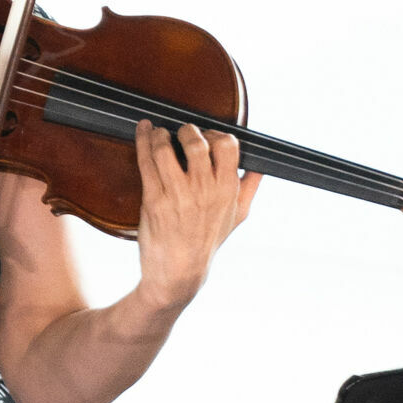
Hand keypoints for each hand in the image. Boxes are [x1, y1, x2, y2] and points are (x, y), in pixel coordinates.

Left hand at [131, 117, 257, 316]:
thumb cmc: (207, 242)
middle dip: (187, 131)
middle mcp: (203, 190)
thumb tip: (260, 165)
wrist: (178, 273)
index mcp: (227, 190)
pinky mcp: (153, 201)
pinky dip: (142, 140)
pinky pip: (147, 162)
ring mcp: (177, 195)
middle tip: (181, 133)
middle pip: (197, 142)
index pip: (227, 144)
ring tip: (158, 134)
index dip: (215, 134)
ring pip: (166, 149)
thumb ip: (250, 187)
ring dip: (160, 135)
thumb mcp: (237, 217)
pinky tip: (142, 129)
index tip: (206, 136)